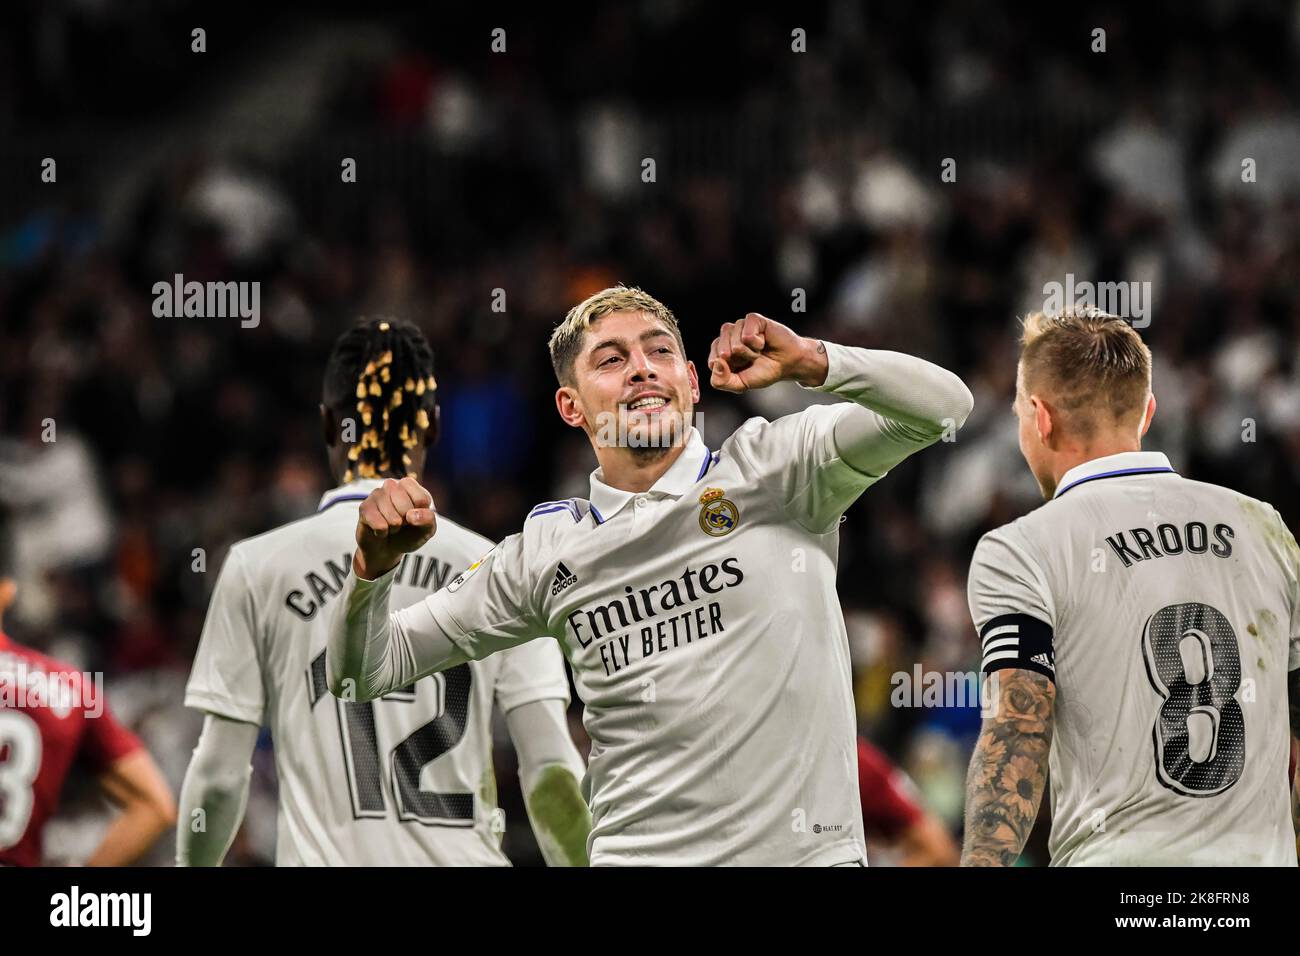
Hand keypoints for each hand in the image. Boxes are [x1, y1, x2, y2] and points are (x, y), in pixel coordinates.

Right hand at [354, 477, 436, 578]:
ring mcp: (377, 494)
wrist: (386, 548)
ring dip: (394, 528)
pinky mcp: (364, 507)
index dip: (421, 515)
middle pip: (406, 508)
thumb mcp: (426, 529)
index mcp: (410, 486)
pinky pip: (380, 525)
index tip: (415, 517)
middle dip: (406, 523)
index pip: (422, 499)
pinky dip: (383, 533)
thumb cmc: (408, 534)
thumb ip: (428, 519)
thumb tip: (412, 515)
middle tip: (401, 523)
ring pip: (393, 518)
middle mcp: (392, 485)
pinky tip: (380, 529)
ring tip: (390, 526)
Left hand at [707, 313, 826, 392]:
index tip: (742, 369)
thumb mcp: (741, 384)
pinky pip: (746, 331)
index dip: (728, 368)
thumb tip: (715, 364)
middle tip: (753, 359)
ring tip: (759, 351)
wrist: (789, 363)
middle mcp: (729, 337)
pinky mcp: (753, 319)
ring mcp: (740, 327)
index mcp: (722, 353)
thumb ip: (722, 381)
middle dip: (739, 360)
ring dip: (749, 351)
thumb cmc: (765, 371)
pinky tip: (763, 341)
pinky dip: (756, 341)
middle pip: (721, 348)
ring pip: (734, 340)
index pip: (712, 360)